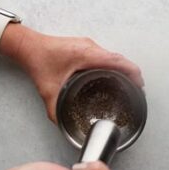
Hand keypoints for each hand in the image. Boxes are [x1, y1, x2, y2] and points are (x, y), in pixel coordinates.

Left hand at [1, 25, 143, 123]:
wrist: (29, 46)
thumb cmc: (39, 61)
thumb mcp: (48, 90)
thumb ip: (54, 110)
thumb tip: (61, 124)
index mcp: (86, 55)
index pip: (117, 61)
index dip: (132, 71)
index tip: (139, 83)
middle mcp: (90, 47)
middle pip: (119, 58)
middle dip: (131, 72)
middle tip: (136, 87)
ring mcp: (88, 45)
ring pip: (113, 55)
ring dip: (123, 67)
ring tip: (129, 82)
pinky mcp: (85, 46)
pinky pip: (106, 54)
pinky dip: (114, 64)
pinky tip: (113, 74)